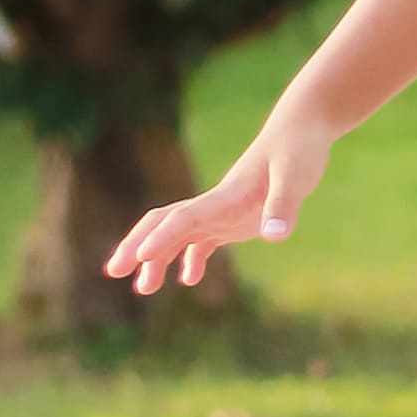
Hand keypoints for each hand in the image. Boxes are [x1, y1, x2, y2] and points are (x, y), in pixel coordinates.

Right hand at [108, 104, 334, 296]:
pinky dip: (192, 258)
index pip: (184, 218)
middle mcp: (216, 204)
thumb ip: (283, 205)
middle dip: (138, 246)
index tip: (139, 256)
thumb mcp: (296, 175)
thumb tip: (274, 236)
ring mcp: (223, 210)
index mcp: (225, 196)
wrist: (302, 128)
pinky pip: (205, 240)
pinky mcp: (236, 216)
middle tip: (113, 270)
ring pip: (179, 236)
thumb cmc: (299, 148)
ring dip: (158, 259)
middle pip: (166, 224)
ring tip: (143, 288)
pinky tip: (189, 279)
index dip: (162, 237)